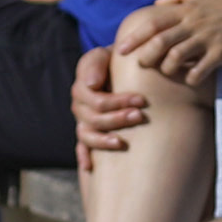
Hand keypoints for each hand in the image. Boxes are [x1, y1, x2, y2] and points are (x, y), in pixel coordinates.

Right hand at [71, 44, 149, 159]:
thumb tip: (92, 84)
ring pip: (87, 135)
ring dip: (104, 140)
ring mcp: (83, 120)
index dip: (118, 101)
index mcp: (82, 86)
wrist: (120, 66)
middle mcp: (80, 105)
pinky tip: (89, 168)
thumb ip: (96, 63)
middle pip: (94, 118)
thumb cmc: (115, 59)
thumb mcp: (105, 54)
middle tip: (140, 116)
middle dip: (117, 119)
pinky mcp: (88, 132)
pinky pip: (82, 147)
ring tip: (123, 142)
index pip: (95, 99)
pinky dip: (83, 157)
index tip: (141, 100)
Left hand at [117, 0, 221, 85]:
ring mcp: (207, 39)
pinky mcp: (221, 53)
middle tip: (142, 64)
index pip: (153, 23)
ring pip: (176, 58)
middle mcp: (193, 24)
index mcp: (187, 10)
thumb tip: (155, 3)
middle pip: (160, 43)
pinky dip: (191, 79)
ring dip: (167, 69)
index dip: (134, 37)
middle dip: (146, 57)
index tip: (121, 48)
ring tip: (167, 71)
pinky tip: (190, 80)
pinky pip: (199, 71)